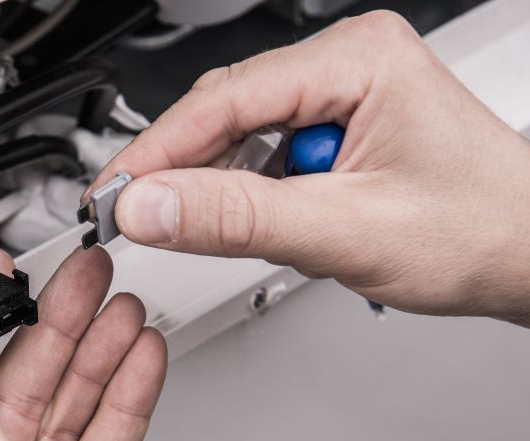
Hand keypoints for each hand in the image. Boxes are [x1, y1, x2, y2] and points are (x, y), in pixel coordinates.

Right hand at [92, 10, 529, 325]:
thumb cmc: (480, 231)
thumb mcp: (344, 230)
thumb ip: (236, 218)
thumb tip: (151, 207)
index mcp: (357, 59)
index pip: (222, 101)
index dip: (155, 154)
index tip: (110, 197)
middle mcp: (347, 63)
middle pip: (222, 112)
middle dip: (176, 170)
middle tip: (131, 219)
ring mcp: (342, 93)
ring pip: (239, 136)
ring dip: (214, 186)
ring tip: (205, 230)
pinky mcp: (337, 126)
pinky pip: (264, 153)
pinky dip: (244, 192)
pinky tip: (250, 220)